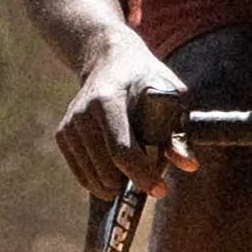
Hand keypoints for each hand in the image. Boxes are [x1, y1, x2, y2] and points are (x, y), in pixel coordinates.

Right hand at [54, 35, 194, 200]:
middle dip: (133, 180)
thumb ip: (178, 132)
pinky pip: (84, 176)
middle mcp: (83, 114)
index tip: (161, 190)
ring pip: (95, 178)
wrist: (109, 61)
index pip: (122, 151)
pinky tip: (118, 166)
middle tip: (153, 170)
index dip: (142, 176)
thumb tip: (189, 165)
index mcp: (108, 101)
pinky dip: (103, 180)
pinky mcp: (62, 136)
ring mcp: (69, 125)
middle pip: (107, 170)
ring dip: (119, 183)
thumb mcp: (170, 97)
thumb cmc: (147, 81)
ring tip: (137, 164)